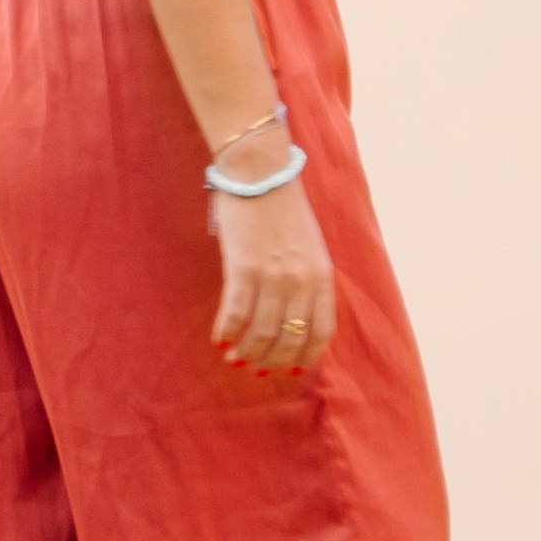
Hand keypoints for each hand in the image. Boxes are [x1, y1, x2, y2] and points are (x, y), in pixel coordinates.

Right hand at [209, 174, 334, 376]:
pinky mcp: (244, 267)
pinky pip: (236, 313)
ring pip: (261, 333)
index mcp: (322, 275)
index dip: (304, 357)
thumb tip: (293, 319)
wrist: (260, 171)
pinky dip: (226, 331)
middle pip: (289, 339)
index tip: (290, 368)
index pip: (320, 333)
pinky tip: (219, 339)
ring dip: (247, 352)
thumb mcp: (309, 246)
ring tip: (235, 358)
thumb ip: (308, 281)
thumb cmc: (282, 207)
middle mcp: (301, 280)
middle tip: (256, 368)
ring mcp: (273, 275)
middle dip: (272, 360)